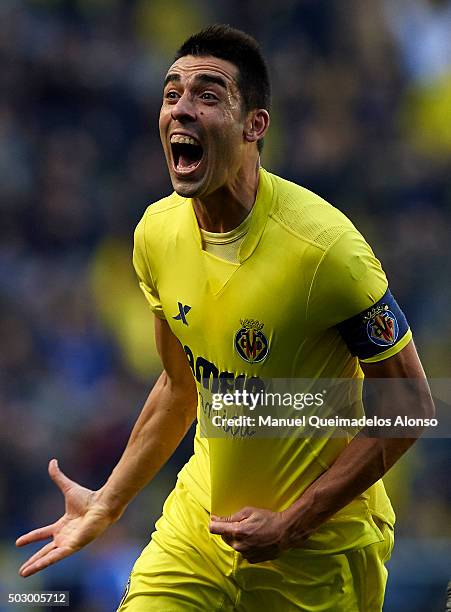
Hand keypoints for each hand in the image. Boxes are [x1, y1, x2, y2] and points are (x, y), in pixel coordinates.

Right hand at [16, 459, 113, 576]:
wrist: (101, 504)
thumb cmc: (89, 498)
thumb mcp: (68, 488)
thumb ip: (58, 477)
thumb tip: (52, 461)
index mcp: (63, 525)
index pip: (44, 534)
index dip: (31, 538)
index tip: (18, 542)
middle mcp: (65, 536)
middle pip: (45, 551)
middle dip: (33, 560)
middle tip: (21, 570)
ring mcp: (69, 543)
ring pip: (49, 557)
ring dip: (36, 565)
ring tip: (23, 573)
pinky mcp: (73, 546)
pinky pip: (56, 557)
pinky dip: (44, 562)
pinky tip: (34, 568)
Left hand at [209, 506, 288, 563]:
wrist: (285, 533)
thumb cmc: (268, 519)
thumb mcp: (249, 511)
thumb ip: (231, 517)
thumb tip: (216, 519)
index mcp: (236, 531)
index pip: (214, 529)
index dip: (214, 522)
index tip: (215, 519)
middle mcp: (239, 545)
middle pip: (224, 537)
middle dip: (229, 530)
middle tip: (242, 523)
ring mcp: (245, 554)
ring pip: (234, 545)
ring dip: (238, 538)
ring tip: (252, 531)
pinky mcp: (252, 559)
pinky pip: (243, 552)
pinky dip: (246, 546)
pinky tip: (256, 540)